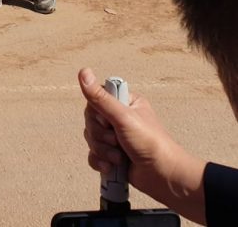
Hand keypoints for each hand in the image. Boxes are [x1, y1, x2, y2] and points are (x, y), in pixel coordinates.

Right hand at [78, 68, 204, 219]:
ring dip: (103, 150)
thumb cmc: (151, 143)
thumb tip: (83, 71)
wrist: (164, 177)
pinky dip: (100, 161)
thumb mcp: (123, 117)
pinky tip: (110, 167)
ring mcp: (115, 138)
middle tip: (117, 141)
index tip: (109, 121)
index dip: (97, 113)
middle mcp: (118, 118)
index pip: (95, 100)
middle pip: (91, 121)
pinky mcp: (112, 155)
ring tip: (119, 157)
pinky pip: (93, 155)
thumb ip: (101, 97)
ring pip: (91, 139)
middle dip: (101, 136)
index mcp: (124, 103)